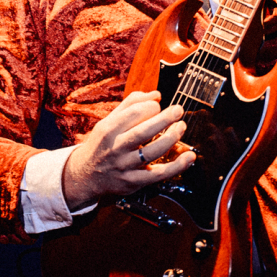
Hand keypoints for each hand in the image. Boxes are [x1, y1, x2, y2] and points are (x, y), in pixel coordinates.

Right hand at [62, 90, 194, 210]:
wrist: (87, 175)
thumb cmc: (103, 144)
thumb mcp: (109, 121)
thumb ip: (131, 105)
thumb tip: (156, 95)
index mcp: (108, 130)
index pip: (133, 113)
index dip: (151, 107)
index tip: (158, 106)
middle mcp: (115, 148)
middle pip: (143, 131)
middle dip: (164, 118)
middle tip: (178, 110)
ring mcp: (124, 166)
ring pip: (153, 152)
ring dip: (172, 138)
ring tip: (181, 127)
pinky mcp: (134, 182)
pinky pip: (159, 174)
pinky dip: (177, 166)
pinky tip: (189, 156)